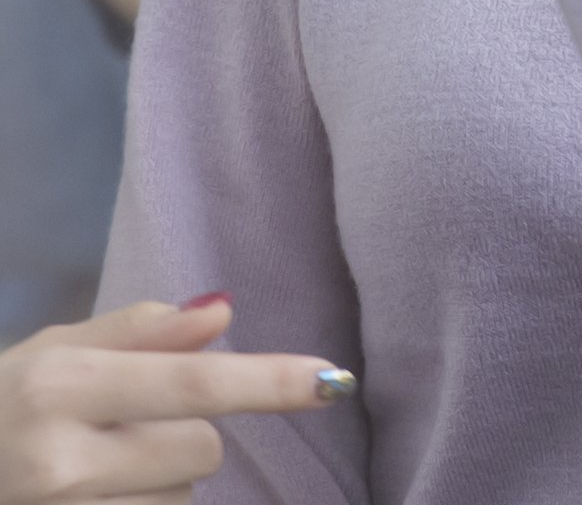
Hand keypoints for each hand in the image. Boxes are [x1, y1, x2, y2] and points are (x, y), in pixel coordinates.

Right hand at [0, 297, 354, 502]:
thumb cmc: (2, 405)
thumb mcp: (54, 351)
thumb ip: (140, 330)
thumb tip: (222, 312)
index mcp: (64, 387)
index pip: (193, 384)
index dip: (268, 382)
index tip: (333, 379)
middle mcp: (66, 461)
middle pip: (201, 447)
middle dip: (180, 433)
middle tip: (117, 428)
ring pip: (181, 500)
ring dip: (156, 484)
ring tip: (92, 471)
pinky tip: (95, 496)